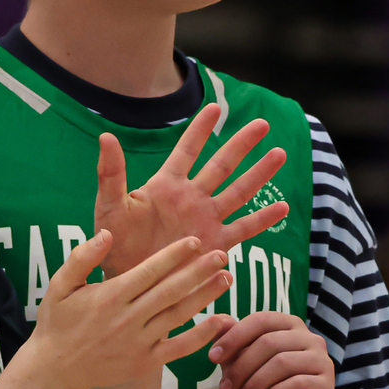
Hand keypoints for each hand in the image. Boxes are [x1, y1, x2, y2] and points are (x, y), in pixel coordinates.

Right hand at [32, 230, 235, 388]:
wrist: (55, 369)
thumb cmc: (57, 322)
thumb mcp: (59, 284)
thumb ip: (82, 257)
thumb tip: (107, 234)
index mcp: (110, 296)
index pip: (149, 271)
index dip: (174, 255)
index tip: (195, 241)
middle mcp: (128, 318)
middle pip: (171, 290)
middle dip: (198, 271)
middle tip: (222, 254)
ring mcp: (139, 342)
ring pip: (179, 316)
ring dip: (205, 297)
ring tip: (226, 279)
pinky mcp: (146, 362)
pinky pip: (179, 347)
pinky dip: (202, 335)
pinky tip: (222, 320)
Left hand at [95, 103, 288, 277]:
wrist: (130, 281)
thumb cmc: (115, 242)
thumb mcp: (110, 205)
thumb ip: (111, 172)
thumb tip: (105, 136)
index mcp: (166, 185)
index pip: (187, 151)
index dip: (200, 130)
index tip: (215, 107)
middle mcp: (191, 198)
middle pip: (222, 165)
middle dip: (241, 144)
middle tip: (263, 124)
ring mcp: (206, 220)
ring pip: (239, 192)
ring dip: (259, 174)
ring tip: (280, 154)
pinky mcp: (216, 245)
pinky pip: (244, 229)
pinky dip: (263, 219)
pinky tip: (283, 207)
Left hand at [208, 312, 334, 388]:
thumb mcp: (240, 371)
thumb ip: (232, 345)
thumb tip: (219, 320)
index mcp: (288, 327)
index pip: (260, 320)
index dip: (234, 337)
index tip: (212, 357)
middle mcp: (310, 339)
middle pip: (269, 342)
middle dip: (241, 367)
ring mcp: (323, 362)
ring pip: (282, 362)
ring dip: (254, 384)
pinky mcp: (327, 388)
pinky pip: (298, 384)